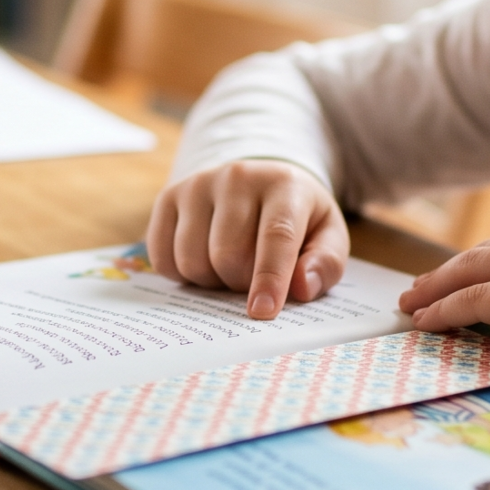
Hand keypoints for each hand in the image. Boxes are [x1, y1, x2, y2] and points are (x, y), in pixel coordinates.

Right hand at [145, 160, 349, 319]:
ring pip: (191, 259)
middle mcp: (237, 177)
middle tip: (252, 278)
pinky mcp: (168, 197)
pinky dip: (181, 275)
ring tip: (229, 268)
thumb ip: (325, 263)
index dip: (269, 278)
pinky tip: (203, 261)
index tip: (263, 312)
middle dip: (240, 282)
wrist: (259, 182)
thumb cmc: (297, 218)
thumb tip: (301, 287)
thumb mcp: (327, 236)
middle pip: (228, 254)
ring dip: (211, 281)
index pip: (275, 235)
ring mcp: (197, 184)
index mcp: (284, 185)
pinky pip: (162, 257)